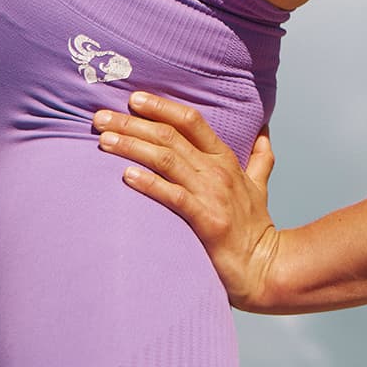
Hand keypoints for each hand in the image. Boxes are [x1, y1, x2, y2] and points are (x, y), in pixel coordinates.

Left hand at [93, 91, 280, 310]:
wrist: (265, 267)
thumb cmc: (255, 228)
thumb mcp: (260, 185)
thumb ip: (260, 157)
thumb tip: (264, 131)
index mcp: (225, 158)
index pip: (191, 120)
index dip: (162, 106)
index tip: (134, 98)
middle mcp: (216, 170)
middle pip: (170, 135)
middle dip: (133, 122)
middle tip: (100, 116)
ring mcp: (211, 194)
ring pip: (166, 160)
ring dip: (132, 146)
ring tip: (104, 140)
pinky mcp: (206, 220)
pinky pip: (173, 196)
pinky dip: (149, 183)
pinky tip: (126, 176)